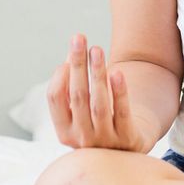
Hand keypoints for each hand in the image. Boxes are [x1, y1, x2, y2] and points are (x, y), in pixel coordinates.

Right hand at [46, 32, 155, 152]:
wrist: (129, 146)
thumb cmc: (100, 121)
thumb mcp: (81, 110)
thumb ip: (73, 87)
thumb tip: (72, 54)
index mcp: (64, 132)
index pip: (55, 99)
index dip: (60, 75)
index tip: (70, 55)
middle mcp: (82, 139)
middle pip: (77, 96)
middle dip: (78, 65)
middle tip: (79, 38)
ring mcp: (105, 141)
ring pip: (99, 103)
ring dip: (97, 74)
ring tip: (96, 49)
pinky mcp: (128, 139)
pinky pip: (123, 112)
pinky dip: (119, 92)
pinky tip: (117, 72)